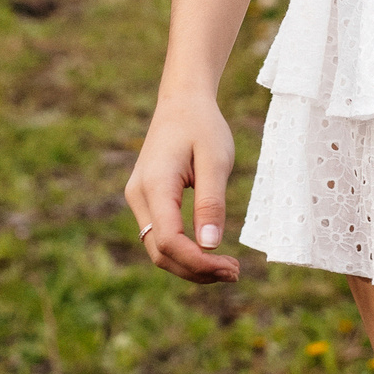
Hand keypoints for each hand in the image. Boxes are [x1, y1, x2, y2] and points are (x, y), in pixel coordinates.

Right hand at [124, 94, 239, 283]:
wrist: (182, 100)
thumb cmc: (202, 125)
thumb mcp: (216, 160)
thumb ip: (211, 203)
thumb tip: (210, 246)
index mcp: (155, 185)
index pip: (169, 241)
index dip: (199, 263)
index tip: (232, 267)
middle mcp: (138, 195)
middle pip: (160, 253)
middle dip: (196, 271)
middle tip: (236, 272)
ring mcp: (138, 198)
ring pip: (158, 249)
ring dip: (190, 265)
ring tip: (227, 267)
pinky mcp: (146, 199)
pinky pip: (160, 236)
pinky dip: (184, 251)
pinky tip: (210, 253)